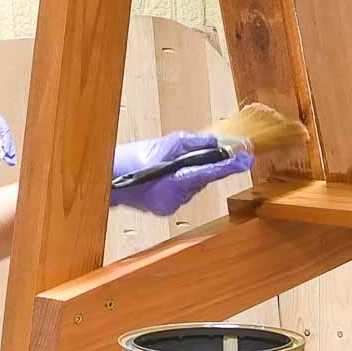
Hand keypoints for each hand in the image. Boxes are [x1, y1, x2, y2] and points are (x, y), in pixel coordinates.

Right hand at [110, 131, 252, 216]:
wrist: (105, 180)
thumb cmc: (129, 160)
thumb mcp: (162, 144)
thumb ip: (190, 143)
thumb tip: (213, 142)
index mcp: (175, 181)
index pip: (210, 172)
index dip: (229, 165)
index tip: (246, 159)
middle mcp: (176, 198)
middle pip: (203, 179)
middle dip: (206, 164)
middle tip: (204, 151)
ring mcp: (170, 205)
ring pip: (192, 185)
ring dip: (191, 172)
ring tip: (172, 161)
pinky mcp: (164, 208)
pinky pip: (181, 191)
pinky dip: (180, 180)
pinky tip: (167, 173)